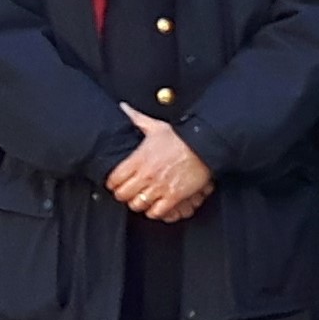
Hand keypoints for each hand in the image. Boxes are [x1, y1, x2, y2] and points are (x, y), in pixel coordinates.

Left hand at [108, 105, 212, 221]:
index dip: (113, 183)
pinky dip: (155, 211)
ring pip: (138, 206)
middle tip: (130, 192)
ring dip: (139, 203)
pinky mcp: (174, 196)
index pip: (114, 180)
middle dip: (124, 195)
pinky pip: (156, 212)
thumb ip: (137, 118)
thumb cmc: (181, 135)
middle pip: (123, 195)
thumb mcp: (156, 125)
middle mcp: (146, 175)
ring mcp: (160, 187)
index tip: (117, 183)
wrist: (204, 144)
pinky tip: (157, 205)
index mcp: (138, 159)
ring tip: (143, 199)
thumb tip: (124, 107)